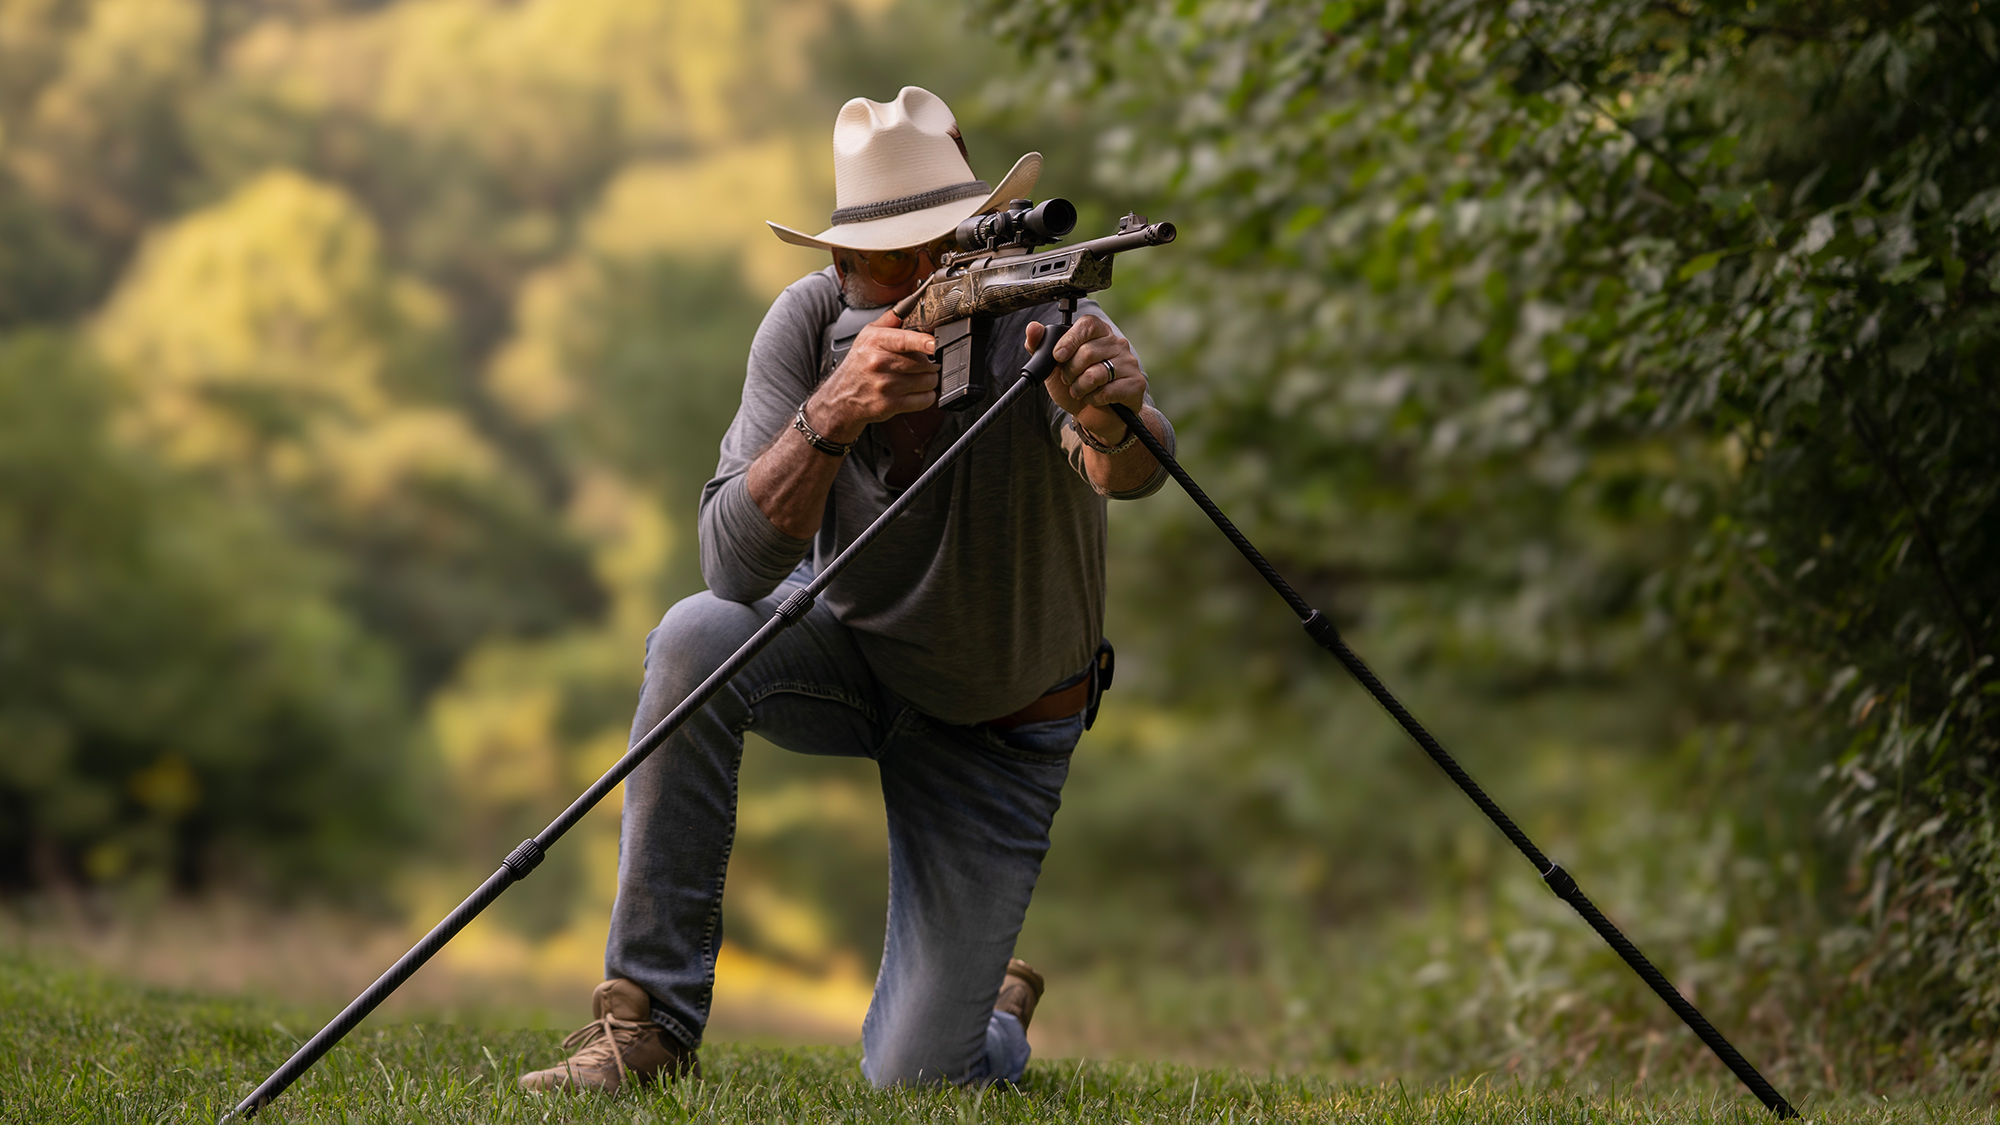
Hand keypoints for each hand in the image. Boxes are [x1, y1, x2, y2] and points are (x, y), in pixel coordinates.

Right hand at [810, 308, 937, 441]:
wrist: (841, 398)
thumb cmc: (858, 365)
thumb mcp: (866, 336)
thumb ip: (889, 320)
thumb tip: (910, 302)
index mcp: (876, 342)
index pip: (904, 340)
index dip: (923, 342)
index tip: (935, 344)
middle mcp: (879, 363)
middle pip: (923, 362)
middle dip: (931, 363)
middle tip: (925, 363)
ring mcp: (885, 386)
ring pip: (927, 381)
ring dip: (930, 380)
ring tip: (919, 377)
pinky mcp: (890, 405)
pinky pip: (924, 400)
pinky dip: (927, 396)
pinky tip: (918, 392)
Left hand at [1025, 314, 1146, 441]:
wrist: (1095, 415)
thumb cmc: (1076, 387)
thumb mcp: (1053, 368)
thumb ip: (1040, 347)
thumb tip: (1032, 328)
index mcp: (1099, 333)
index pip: (1088, 324)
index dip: (1070, 340)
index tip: (1058, 356)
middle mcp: (1117, 344)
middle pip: (1088, 352)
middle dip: (1070, 372)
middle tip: (1069, 380)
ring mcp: (1129, 363)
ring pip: (1096, 373)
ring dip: (1080, 388)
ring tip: (1080, 391)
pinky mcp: (1135, 383)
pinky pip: (1107, 391)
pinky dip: (1094, 399)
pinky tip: (1095, 399)